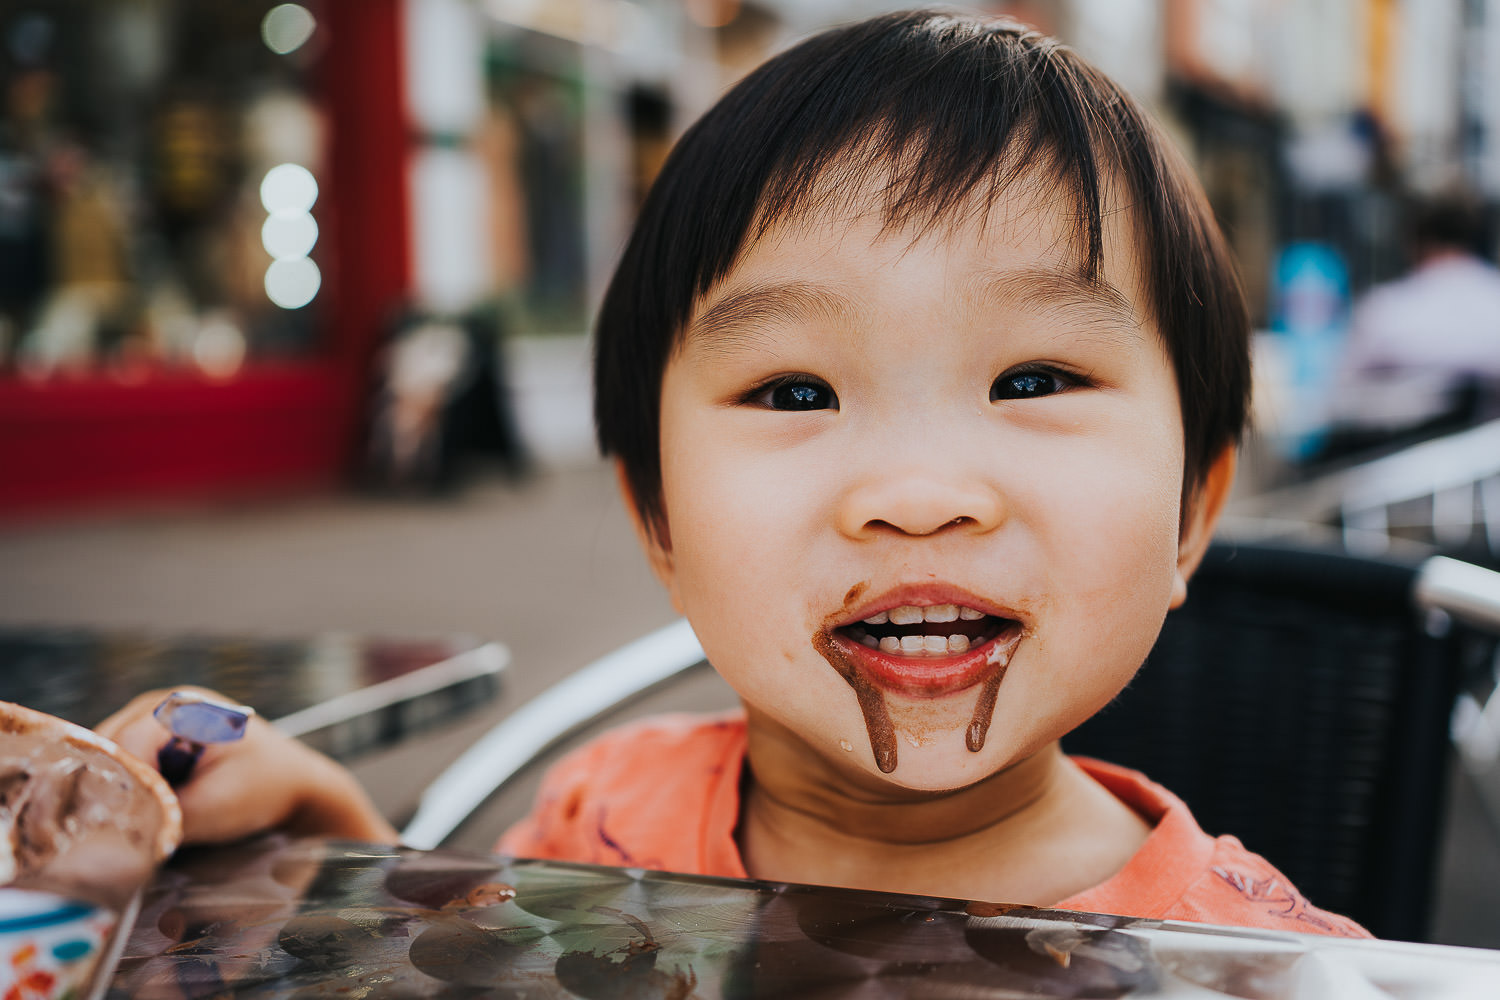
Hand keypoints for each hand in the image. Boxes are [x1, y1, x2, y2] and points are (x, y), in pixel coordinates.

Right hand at [96, 686, 397, 845]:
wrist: (295, 786)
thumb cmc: (264, 789)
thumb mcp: (215, 809)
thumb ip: (162, 816)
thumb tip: (115, 830)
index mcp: (183, 705)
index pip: (126, 745)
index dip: (124, 786)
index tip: (131, 822)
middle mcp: (161, 704)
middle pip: (109, 748)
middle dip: (116, 788)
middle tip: (132, 824)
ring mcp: (155, 719)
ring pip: (111, 759)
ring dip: (122, 790)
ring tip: (145, 817)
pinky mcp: (154, 741)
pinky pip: (124, 766)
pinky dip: (130, 789)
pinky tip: (150, 809)